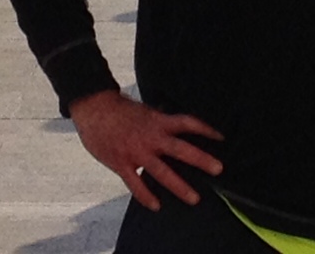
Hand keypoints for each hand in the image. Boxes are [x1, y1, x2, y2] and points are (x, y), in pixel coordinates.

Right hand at [68, 90, 223, 210]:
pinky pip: (136, 184)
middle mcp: (151, 137)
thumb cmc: (119, 109)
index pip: (187, 123)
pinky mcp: (122, 164)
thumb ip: (159, 121)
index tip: (220, 137)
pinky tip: (156, 206)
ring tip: (194, 198)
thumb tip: (174, 125)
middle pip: (181, 149)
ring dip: (180, 186)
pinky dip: (146, 196)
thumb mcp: (145, 110)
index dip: (205, 129)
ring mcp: (137, 152)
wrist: (94, 109)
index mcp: (158, 121)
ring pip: (162, 172)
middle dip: (201, 159)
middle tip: (218, 169)